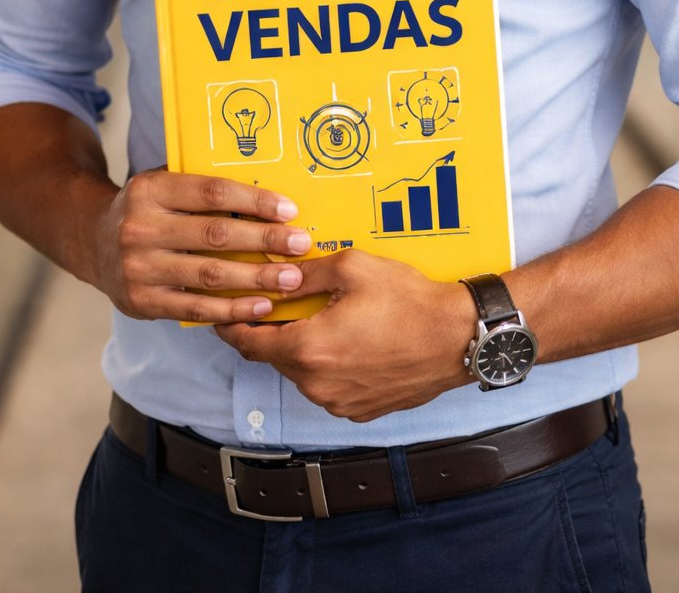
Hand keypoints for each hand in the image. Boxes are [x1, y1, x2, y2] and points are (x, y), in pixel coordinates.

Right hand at [91, 170, 313, 323]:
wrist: (93, 242)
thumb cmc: (147, 209)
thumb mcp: (164, 183)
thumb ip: (202, 187)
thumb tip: (267, 196)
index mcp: (150, 189)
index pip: (211, 192)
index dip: (254, 201)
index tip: (289, 210)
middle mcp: (140, 228)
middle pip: (215, 235)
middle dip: (264, 240)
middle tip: (301, 245)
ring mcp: (138, 268)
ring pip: (210, 275)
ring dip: (256, 278)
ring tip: (291, 278)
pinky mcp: (142, 302)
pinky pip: (196, 309)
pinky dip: (232, 309)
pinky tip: (261, 306)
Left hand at [216, 249, 477, 421]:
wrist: (457, 338)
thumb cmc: (408, 300)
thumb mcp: (353, 268)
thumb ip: (306, 272)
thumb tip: (274, 271)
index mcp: (308, 349)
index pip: (248, 343)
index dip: (230, 326)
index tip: (222, 313)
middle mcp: (317, 384)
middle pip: (276, 357)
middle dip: (275, 330)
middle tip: (284, 302)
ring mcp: (338, 403)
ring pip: (303, 372)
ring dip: (305, 348)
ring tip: (326, 318)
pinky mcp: (360, 411)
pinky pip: (329, 387)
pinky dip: (329, 366)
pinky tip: (350, 341)